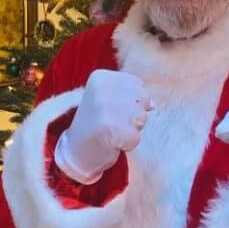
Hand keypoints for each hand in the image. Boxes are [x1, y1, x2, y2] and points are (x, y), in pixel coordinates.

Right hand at [54, 69, 153, 183]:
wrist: (75, 150)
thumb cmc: (97, 123)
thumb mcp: (110, 100)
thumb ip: (132, 95)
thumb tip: (153, 104)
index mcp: (101, 77)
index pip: (138, 85)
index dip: (132, 102)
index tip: (112, 111)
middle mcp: (102, 89)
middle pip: (143, 99)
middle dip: (135, 115)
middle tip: (113, 123)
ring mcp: (104, 108)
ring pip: (142, 117)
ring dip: (132, 129)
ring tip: (113, 132)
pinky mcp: (109, 129)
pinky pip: (136, 137)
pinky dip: (128, 144)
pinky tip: (112, 143)